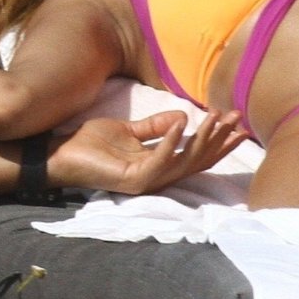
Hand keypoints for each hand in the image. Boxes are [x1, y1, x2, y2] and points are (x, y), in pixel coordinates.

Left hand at [48, 108, 246, 195]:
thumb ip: (155, 127)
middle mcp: (156, 176)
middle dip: (220, 140)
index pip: (196, 155)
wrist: (60, 152)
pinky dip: (171, 141)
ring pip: (185, 162)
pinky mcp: (133, 179)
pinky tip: (181, 124)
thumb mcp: (129, 130)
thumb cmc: (90, 143)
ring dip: (203, 139)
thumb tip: (183, 117)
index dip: (217, 140)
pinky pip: (159, 160)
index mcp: (158, 165)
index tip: (237, 123)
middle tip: (239, 120)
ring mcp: (146, 180)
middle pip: (198, 161)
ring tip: (216, 118)